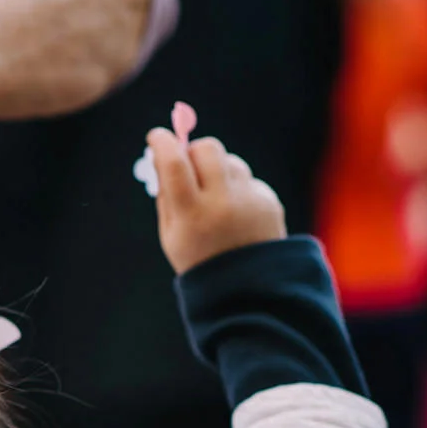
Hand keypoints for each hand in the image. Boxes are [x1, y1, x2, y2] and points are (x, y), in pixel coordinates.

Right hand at [149, 129, 286, 274]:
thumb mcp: (171, 234)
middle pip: (207, 148)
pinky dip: (237, 190)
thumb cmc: (199, 258)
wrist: (247, 291)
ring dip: (217, 171)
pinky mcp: (269, 201)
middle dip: (194, 150)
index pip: (174, 163)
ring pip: (230, 162)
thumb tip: (163, 153)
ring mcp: (249, 201)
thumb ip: (166, 194)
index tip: (157, 136)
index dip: (162, 143)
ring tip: (215, 202)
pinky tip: (236, 216)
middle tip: (188, 163)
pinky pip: (247, 180)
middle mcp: (222, 204)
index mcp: (190, 215)